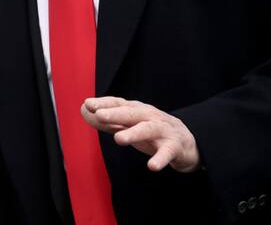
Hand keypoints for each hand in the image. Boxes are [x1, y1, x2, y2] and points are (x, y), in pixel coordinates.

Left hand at [81, 96, 199, 172]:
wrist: (186, 142)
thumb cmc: (152, 131)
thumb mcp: (129, 124)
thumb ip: (107, 120)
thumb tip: (83, 111)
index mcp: (137, 110)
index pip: (119, 103)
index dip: (104, 103)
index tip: (88, 104)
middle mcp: (149, 116)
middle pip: (132, 113)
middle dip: (116, 113)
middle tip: (100, 115)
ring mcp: (163, 130)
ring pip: (148, 129)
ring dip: (133, 133)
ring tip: (118, 139)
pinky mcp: (174, 147)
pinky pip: (167, 153)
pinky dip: (160, 159)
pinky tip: (152, 166)